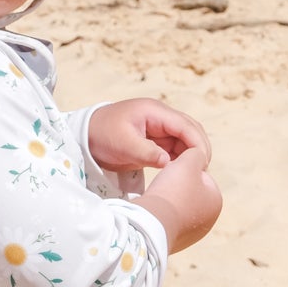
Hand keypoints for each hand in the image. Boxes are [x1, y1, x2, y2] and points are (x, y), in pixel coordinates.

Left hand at [86, 98, 211, 174]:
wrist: (85, 136)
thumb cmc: (101, 135)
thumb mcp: (122, 145)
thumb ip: (146, 153)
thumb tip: (168, 163)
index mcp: (154, 112)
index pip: (185, 125)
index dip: (197, 143)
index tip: (202, 163)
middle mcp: (160, 117)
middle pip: (190, 130)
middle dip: (199, 149)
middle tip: (202, 172)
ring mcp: (158, 127)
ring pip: (185, 140)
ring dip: (191, 155)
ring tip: (195, 175)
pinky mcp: (154, 140)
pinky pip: (174, 148)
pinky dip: (181, 159)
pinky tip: (182, 173)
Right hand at [137, 146, 222, 253]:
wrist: (151, 222)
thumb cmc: (173, 190)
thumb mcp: (188, 161)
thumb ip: (196, 153)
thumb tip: (197, 156)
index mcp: (216, 202)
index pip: (202, 176)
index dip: (185, 170)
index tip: (174, 173)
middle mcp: (208, 222)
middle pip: (189, 193)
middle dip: (177, 186)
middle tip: (164, 185)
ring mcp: (191, 234)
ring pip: (177, 207)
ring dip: (168, 200)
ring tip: (158, 198)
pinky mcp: (174, 241)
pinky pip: (167, 220)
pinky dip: (160, 214)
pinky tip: (154, 212)